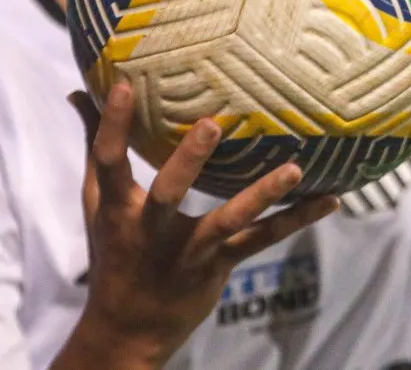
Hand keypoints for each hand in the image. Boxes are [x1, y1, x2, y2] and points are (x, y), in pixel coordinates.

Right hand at [63, 83, 339, 367]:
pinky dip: (297, 219)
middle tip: (211, 124)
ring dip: (263, 194)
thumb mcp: (97, 203)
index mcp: (118, 208)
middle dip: (188, 161)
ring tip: (294, 168)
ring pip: (229, 219)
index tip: (124, 83)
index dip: (113, 123)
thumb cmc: (113, 251)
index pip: (109, 161)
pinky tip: (330, 200)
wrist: (127, 328)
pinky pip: (263, 239)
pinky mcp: (219, 264)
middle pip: (169, 191)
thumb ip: (93, 146)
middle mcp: (152, 229)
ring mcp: (189, 249)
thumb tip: (80, 91)